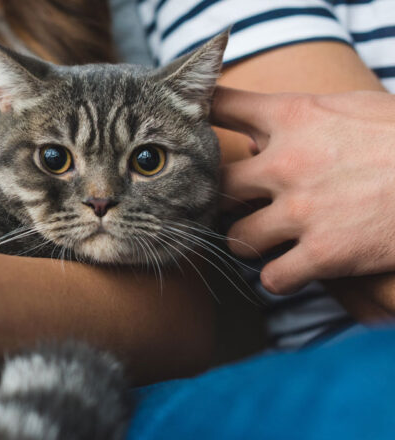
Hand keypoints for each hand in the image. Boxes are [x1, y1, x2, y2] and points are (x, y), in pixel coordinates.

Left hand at [212, 87, 394, 293]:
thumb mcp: (356, 108)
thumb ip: (307, 116)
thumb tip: (266, 127)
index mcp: (295, 116)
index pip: (224, 106)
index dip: (201, 117)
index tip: (191, 129)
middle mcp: (287, 162)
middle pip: (218, 186)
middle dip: (223, 202)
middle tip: (236, 209)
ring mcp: (302, 210)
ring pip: (237, 240)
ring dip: (247, 245)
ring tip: (264, 244)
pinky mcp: (324, 254)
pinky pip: (273, 279)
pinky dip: (278, 280)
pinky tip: (290, 272)